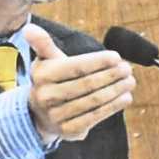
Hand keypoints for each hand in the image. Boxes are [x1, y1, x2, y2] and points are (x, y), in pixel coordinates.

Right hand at [22, 25, 133, 145]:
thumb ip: (43, 43)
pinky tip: (125, 98)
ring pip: (93, 101)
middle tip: (128, 69)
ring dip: (116, 90)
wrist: (40, 113)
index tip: (117, 57)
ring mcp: (56, 115)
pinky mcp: (68, 130)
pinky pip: (94, 117)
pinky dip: (112, 107)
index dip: (98, 62)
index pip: (75, 67)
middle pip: (86, 84)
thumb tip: (29, 27)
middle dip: (111, 75)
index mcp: (42, 75)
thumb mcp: (46, 60)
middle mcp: (46, 96)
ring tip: (130, 81)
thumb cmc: (51, 80)